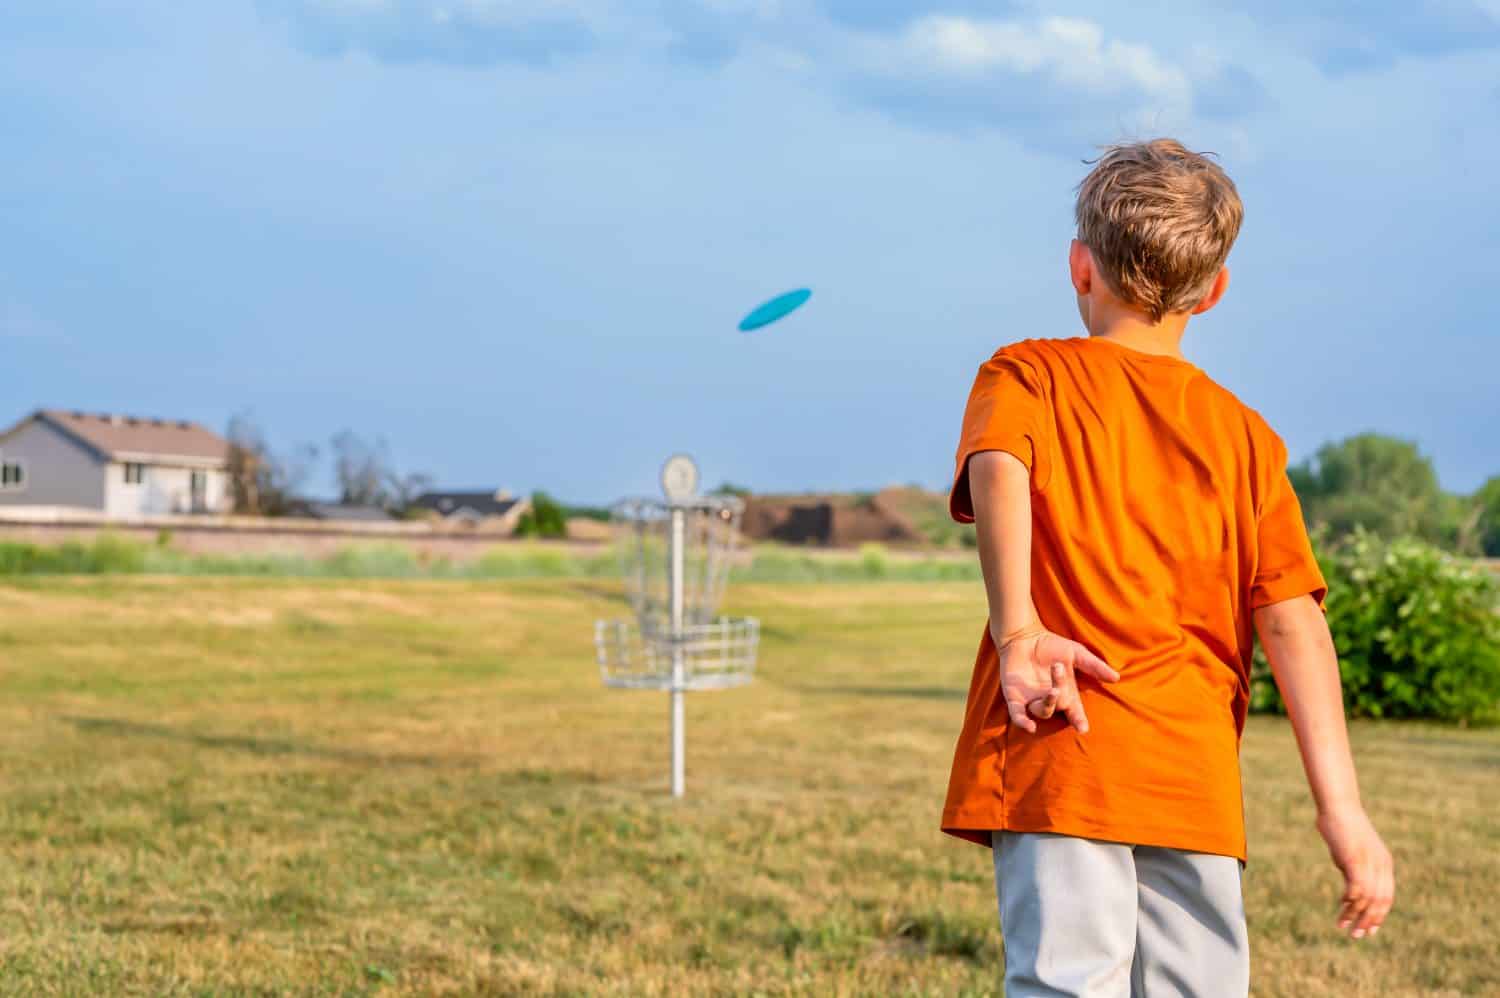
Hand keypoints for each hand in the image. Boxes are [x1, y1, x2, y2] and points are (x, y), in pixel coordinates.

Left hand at [995, 625, 1118, 733]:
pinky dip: (1023, 721)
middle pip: (1059, 707)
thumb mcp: (1076, 653)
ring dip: (1049, 703)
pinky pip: (1018, 714)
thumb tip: (1116, 678)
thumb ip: (1094, 666)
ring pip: (1042, 711)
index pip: (1074, 712)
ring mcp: (1032, 699)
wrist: (1024, 636)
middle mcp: (1050, 699)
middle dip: (1062, 698)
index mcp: (1066, 693)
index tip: (1083, 728)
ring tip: (1053, 689)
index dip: (1079, 721)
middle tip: (1060, 682)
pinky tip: (1030, 726)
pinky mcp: (1015, 697)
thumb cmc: (1052, 645)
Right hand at [1317, 805, 1393, 938]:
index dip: (1379, 916)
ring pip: (1368, 899)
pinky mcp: (1356, 861)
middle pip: (1380, 902)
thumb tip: (1350, 891)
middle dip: (1369, 921)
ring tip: (1344, 927)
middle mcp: (1381, 866)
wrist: (1339, 806)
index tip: (1369, 930)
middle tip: (1357, 935)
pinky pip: (1356, 888)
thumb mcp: (1352, 852)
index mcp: (1384, 863)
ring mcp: (1370, 863)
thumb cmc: (1342, 825)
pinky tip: (1341, 906)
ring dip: (1356, 916)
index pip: (1387, 897)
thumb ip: (1354, 871)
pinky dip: (1349, 901)